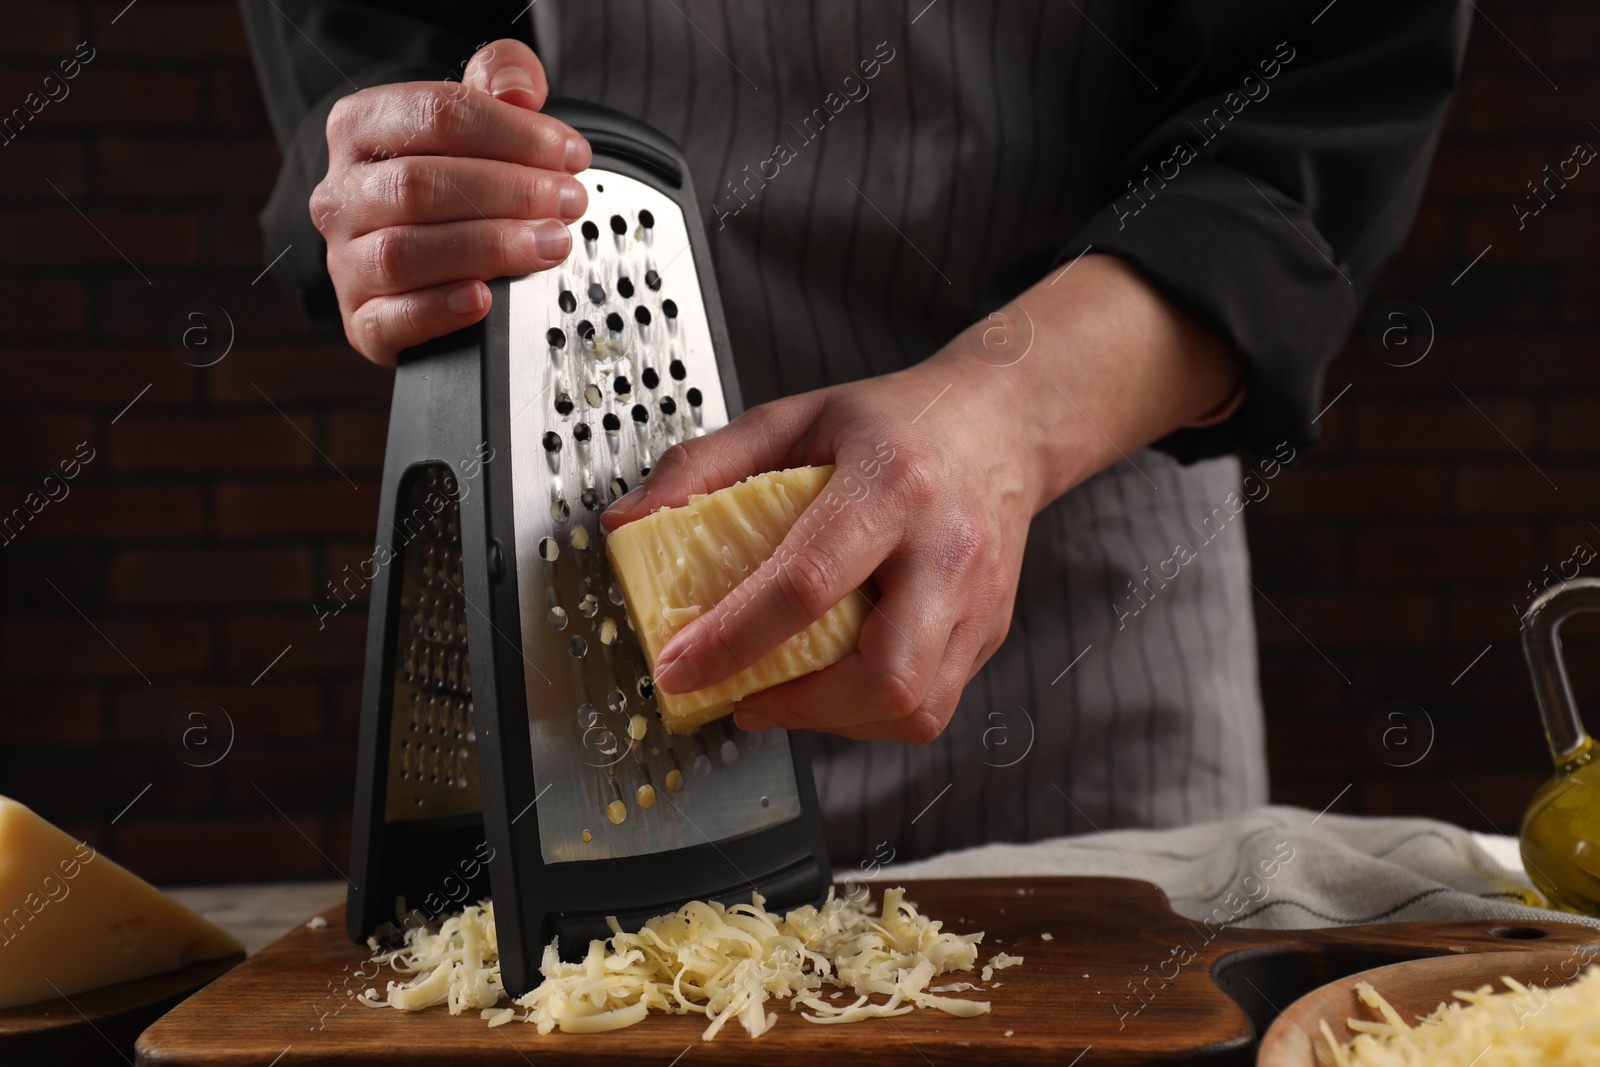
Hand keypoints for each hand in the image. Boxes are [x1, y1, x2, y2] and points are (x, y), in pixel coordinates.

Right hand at [311, 39, 590, 364]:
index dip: (513, 133)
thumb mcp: (477, 111)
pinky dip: (441, 310)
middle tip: (567, 203)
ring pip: (404, 252)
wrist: (417, 253)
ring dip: (488, 248)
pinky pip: (391, 319)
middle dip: (509, 192)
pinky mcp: (362, 320)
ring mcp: (346, 260)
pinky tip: (484, 298)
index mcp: (362, 129)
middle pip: (419, 185)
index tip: (568, 153)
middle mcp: (343, 194)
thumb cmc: (450, 174)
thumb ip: (501, 77)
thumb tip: (519, 89)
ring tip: (548, 245)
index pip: (436, 114)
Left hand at [601, 354, 1037, 743]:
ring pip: (915, 707)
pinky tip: (836, 683)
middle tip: (743, 696)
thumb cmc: (892, 422)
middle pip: (884, 674)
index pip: (806, 583)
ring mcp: (978, 599)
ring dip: (837, 720)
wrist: (1001, 424)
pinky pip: (932, 704)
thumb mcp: (791, 418)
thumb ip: (703, 464)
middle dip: (801, 707)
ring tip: (787, 695)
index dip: (734, 640)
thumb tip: (627, 522)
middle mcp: (947, 550)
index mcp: (892, 485)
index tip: (678, 669)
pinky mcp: (989, 631)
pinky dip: (872, 712)